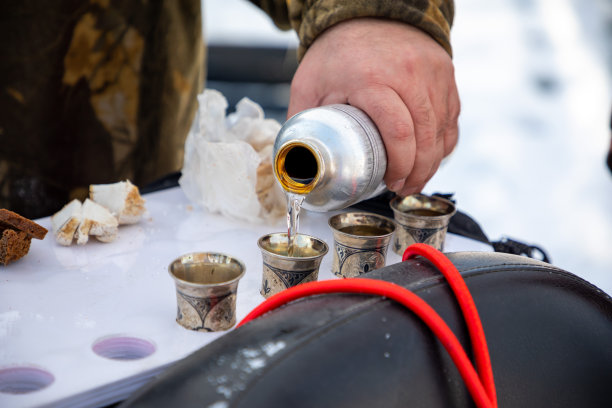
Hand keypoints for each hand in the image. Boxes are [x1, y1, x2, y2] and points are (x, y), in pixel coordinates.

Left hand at [287, 18, 459, 195]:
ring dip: (433, 161)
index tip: (390, 183)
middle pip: (425, 135)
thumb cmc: (336, 52)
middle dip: (418, 171)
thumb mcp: (309, 83)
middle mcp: (408, 73)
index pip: (397, 131)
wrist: (368, 12)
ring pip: (442, 128)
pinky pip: (451, 116)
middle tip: (404, 189)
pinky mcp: (445, 73)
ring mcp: (432, 72)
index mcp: (371, 79)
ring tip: (416, 179)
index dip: (399, 164)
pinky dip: (444, 141)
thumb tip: (295, 163)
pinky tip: (431, 158)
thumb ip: (301, 122)